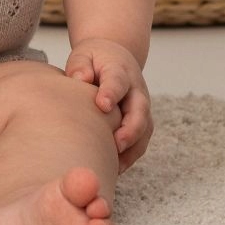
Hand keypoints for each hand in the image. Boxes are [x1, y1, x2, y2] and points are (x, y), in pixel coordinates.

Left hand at [65, 38, 152, 169]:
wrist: (115, 58)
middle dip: (130, 128)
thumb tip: (79, 79)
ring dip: (133, 147)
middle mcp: (136, 90)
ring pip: (144, 129)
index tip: (102, 105)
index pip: (117, 82)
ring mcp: (142, 107)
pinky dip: (131, 155)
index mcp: (120, 71)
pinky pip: (141, 141)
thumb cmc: (94, 60)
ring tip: (117, 166)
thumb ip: (80, 66)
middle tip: (117, 144)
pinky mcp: (141, 121)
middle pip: (139, 110)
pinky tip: (117, 169)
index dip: (111, 93)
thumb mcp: (84, 55)